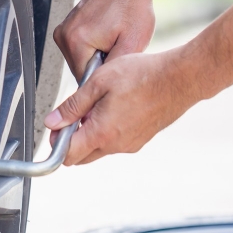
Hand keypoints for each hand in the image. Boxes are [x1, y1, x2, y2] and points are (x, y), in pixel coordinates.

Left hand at [44, 45, 203, 164]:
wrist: (181, 78)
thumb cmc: (142, 75)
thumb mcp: (98, 83)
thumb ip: (72, 106)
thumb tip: (51, 123)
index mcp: (101, 133)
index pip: (67, 156)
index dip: (57, 141)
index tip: (58, 124)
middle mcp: (116, 146)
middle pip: (81, 156)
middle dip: (72, 139)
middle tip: (77, 112)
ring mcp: (130, 145)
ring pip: (99, 149)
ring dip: (91, 133)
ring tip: (100, 104)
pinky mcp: (141, 139)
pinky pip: (115, 142)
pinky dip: (108, 131)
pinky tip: (116, 106)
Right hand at [53, 0, 155, 78]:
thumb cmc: (131, 6)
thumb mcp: (132, 44)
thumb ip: (113, 71)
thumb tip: (101, 90)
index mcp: (76, 42)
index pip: (84, 81)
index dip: (103, 77)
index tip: (116, 64)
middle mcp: (63, 37)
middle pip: (80, 71)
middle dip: (100, 66)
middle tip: (117, 48)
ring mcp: (63, 32)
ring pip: (79, 61)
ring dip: (96, 57)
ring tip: (112, 40)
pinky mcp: (66, 29)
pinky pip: (78, 50)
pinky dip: (93, 48)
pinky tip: (106, 35)